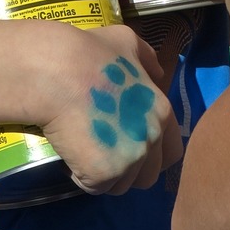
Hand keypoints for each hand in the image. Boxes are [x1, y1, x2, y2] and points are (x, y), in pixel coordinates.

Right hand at [41, 23, 181, 194]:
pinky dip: (82, 176)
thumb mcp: (127, 42)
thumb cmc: (90, 52)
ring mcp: (128, 159)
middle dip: (128, 170)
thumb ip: (147, 59)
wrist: (57, 71)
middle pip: (148, 176)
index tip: (130, 148)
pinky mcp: (102, 174)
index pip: (172, 152)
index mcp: (161, 111)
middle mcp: (151, 138)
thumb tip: (157, 73)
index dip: (152, 154)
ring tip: (85, 151)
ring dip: (105, 175)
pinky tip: (71, 155)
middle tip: (104, 152)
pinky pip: (94, 187)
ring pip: (121, 185)